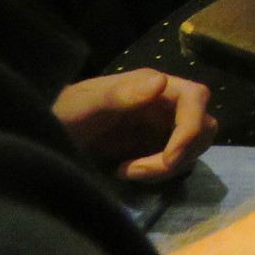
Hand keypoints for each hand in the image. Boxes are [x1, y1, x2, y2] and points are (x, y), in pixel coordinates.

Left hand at [53, 69, 218, 182]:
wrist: (50, 131)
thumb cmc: (66, 112)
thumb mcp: (87, 104)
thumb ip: (121, 94)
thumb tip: (161, 82)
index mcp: (155, 86)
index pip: (196, 98)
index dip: (192, 129)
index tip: (169, 159)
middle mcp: (167, 103)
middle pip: (204, 126)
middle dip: (181, 153)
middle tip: (140, 171)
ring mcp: (165, 125)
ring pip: (195, 147)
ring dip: (168, 167)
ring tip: (128, 171)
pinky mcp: (158, 145)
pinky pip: (178, 161)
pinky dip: (158, 173)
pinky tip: (126, 171)